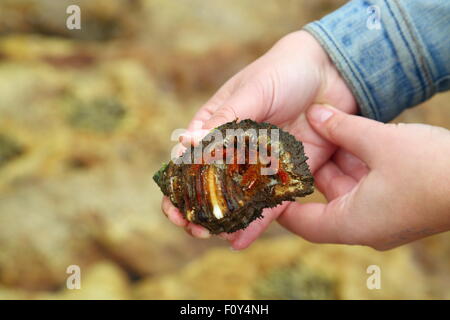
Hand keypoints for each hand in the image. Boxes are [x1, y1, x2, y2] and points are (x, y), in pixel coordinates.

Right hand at [161, 30, 357, 248]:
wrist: (328, 73)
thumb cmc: (282, 73)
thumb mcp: (251, 92)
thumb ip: (224, 121)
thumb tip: (186, 143)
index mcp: (216, 127)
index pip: (188, 160)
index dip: (177, 185)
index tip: (172, 205)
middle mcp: (234, 151)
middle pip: (210, 186)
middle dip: (197, 210)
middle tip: (192, 228)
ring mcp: (259, 166)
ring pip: (236, 200)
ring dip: (223, 221)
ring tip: (215, 237)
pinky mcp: (285, 176)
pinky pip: (269, 204)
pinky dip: (255, 223)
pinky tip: (240, 241)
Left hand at [278, 104, 449, 249]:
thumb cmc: (434, 169)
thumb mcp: (380, 142)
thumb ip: (343, 127)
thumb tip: (316, 113)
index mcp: (353, 223)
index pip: (301, 222)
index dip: (280, 203)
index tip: (264, 183)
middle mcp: (365, 225)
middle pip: (323, 199)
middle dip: (310, 170)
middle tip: (290, 145)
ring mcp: (383, 216)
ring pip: (346, 188)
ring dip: (337, 161)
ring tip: (318, 133)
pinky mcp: (398, 204)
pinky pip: (367, 184)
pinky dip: (358, 163)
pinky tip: (350, 137)